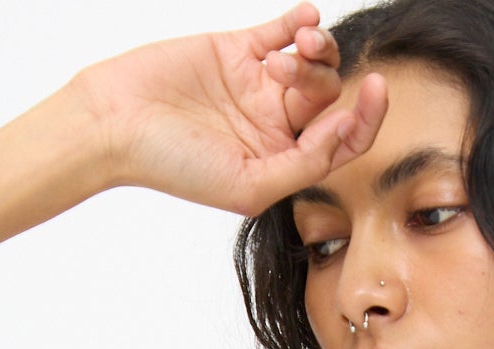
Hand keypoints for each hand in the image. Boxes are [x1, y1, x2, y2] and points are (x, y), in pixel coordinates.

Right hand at [68, 5, 387, 214]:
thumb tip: (345, 131)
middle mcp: (274, 125)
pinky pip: (280, 31)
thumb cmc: (174, 165)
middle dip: (324, 81)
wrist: (115, 124)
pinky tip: (305, 19)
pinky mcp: (236, 50)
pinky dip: (300, 21)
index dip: (366, 117)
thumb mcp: (248, 184)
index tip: (378, 89)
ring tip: (300, 44)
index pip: (341, 141)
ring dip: (318, 49)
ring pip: (311, 62)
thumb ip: (303, 164)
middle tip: (289, 75)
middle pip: (327, 96)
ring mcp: (256, 85)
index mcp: (282, 162)